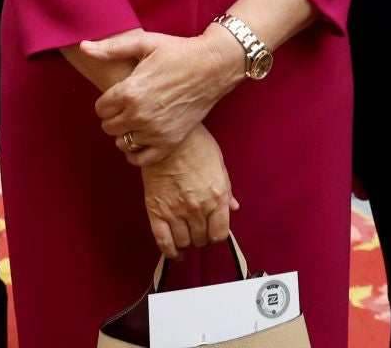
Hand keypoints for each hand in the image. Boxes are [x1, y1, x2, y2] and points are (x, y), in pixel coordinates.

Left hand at [86, 28, 240, 164]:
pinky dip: (136, 152)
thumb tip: (83, 47)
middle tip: (127, 105)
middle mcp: (139, 114)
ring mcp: (155, 131)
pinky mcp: (170, 142)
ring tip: (136, 119)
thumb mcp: (144, 43)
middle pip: (108, 126)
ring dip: (125, 132)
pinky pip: (141, 158)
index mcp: (129, 91)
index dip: (107, 101)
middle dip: (114, 116)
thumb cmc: (178, 52)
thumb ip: (111, 48)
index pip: (100, 108)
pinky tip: (141, 139)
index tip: (118, 95)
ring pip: (122, 142)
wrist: (213, 67)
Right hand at [140, 124, 237, 258]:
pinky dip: (170, 251)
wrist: (167, 137)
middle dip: (202, 238)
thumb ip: (226, 191)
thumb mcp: (219, 165)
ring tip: (187, 236)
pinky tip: (175, 252)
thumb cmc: (196, 145)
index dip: (217, 236)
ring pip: (184, 242)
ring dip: (187, 242)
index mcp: (217, 197)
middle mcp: (198, 209)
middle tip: (199, 231)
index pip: (220, 234)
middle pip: (202, 239)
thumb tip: (234, 207)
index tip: (214, 232)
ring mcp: (176, 211)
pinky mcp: (156, 211)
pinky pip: (164, 241)